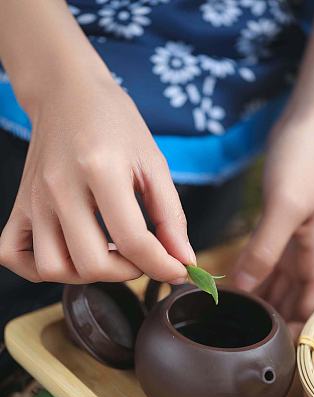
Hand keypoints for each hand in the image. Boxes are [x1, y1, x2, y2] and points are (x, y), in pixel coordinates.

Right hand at [0, 72, 194, 283]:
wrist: (68, 92)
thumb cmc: (114, 122)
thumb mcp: (153, 162)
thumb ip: (171, 215)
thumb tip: (184, 259)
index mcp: (100, 169)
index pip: (132, 240)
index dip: (163, 265)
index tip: (177, 269)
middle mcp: (60, 188)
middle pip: (91, 264)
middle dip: (128, 272)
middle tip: (141, 255)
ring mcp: (34, 199)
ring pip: (53, 268)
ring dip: (87, 274)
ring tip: (107, 254)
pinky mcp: (19, 204)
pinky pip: (13, 254)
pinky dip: (39, 267)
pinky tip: (68, 254)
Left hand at [234, 110, 313, 326]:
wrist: (313, 119)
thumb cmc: (308, 158)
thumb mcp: (286, 207)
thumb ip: (266, 251)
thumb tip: (245, 290)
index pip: (311, 311)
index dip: (292, 333)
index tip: (264, 349)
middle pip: (294, 301)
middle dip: (270, 318)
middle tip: (235, 332)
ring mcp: (300, 240)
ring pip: (281, 283)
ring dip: (259, 298)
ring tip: (230, 313)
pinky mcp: (285, 226)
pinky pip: (271, 261)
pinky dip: (255, 275)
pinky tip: (236, 283)